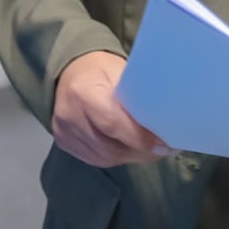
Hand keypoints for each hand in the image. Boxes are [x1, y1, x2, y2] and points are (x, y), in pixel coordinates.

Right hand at [51, 51, 167, 167]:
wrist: (70, 71)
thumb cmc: (102, 69)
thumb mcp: (122, 73)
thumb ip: (138, 98)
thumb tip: (165, 122)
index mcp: (84, 91)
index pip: (113, 123)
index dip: (140, 138)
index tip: (164, 144)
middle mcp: (69, 115)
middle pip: (110, 146)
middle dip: (141, 151)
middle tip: (165, 149)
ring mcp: (64, 132)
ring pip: (104, 157)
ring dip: (131, 156)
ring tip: (151, 150)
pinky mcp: (64, 143)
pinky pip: (95, 159)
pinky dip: (116, 157)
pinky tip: (130, 149)